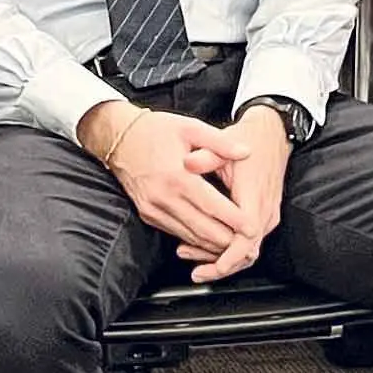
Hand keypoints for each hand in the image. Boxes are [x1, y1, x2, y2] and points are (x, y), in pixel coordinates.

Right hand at [79, 102, 250, 260]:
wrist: (118, 138)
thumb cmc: (154, 130)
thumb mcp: (189, 127)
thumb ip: (220, 142)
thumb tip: (246, 151)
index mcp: (178, 177)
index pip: (214, 207)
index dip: (236, 221)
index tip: (254, 227)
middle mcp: (165, 198)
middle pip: (204, 230)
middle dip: (230, 240)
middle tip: (250, 242)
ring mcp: (154, 209)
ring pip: (191, 237)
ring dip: (213, 246)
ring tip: (236, 246)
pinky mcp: (148, 214)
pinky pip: (177, 234)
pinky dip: (196, 241)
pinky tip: (211, 240)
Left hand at [184, 105, 291, 281]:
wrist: (272, 132)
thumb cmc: (250, 138)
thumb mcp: (225, 143)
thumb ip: (207, 155)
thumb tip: (187, 162)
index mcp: (254, 196)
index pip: (245, 238)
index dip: (228, 257)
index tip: (211, 267)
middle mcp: (264, 210)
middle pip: (247, 252)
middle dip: (221, 266)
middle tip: (196, 272)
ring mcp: (267, 214)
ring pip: (248, 250)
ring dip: (224, 258)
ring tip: (195, 262)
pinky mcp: (265, 215)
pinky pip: (250, 241)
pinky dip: (231, 249)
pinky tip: (209, 249)